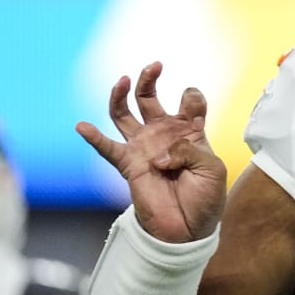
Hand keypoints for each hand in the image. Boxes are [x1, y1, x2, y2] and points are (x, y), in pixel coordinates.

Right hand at [76, 62, 226, 242]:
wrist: (189, 229)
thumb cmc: (206, 198)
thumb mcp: (212, 169)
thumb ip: (190, 150)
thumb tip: (160, 152)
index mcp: (190, 133)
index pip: (190, 103)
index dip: (192, 98)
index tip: (193, 104)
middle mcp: (164, 135)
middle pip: (150, 99)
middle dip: (150, 80)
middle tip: (155, 65)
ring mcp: (144, 147)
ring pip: (124, 114)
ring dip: (121, 95)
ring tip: (122, 80)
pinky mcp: (128, 164)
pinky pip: (106, 147)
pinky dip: (93, 137)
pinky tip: (82, 126)